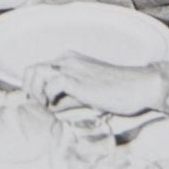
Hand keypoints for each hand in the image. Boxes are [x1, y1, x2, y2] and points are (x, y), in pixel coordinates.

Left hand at [23, 53, 168, 116]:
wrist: (138, 87)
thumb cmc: (116, 92)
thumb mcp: (86, 95)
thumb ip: (67, 98)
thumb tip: (51, 109)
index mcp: (69, 60)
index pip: (39, 69)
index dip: (33, 87)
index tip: (40, 105)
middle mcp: (67, 59)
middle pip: (32, 69)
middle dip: (29, 89)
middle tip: (39, 106)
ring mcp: (71, 67)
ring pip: (37, 72)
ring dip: (36, 92)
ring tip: (45, 107)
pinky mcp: (78, 79)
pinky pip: (52, 83)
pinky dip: (48, 96)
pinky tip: (56, 106)